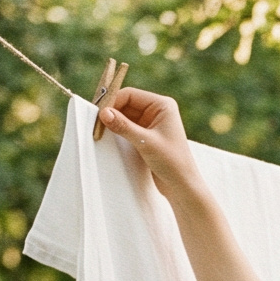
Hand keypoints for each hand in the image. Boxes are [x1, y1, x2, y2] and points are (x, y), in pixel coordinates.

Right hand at [94, 85, 203, 199]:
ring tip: (101, 130)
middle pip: (126, 104)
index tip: (99, 113)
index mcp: (162, 105)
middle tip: (97, 122)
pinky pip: (128, 127)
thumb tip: (104, 113)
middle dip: (112, 112)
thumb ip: (124, 126)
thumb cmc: (172, 162)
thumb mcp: (145, 142)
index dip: (113, 101)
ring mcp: (151, 123)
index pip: (131, 95)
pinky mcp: (147, 135)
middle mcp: (157, 111)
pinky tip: (110, 136)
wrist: (182, 185)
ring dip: (114, 122)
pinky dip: (118, 130)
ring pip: (125, 116)